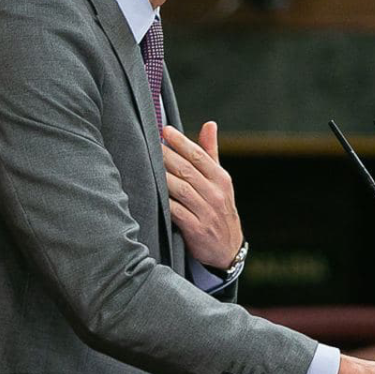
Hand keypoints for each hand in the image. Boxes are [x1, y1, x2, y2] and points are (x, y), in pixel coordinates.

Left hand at [162, 122, 243, 269]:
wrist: (228, 249)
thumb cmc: (219, 208)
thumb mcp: (220, 181)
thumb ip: (211, 153)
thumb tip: (209, 124)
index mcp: (221, 179)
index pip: (199, 155)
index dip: (181, 142)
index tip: (165, 130)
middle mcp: (215, 193)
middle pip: (187, 170)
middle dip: (167, 155)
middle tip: (149, 142)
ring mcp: (206, 212)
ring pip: (180, 189)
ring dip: (162, 176)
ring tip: (146, 163)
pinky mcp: (196, 229)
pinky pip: (176, 211)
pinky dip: (164, 201)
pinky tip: (152, 193)